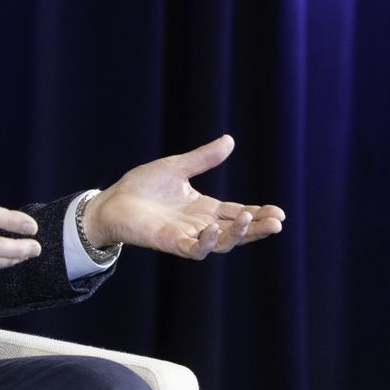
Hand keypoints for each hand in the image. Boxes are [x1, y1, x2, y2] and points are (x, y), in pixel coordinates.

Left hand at [87, 135, 285, 258]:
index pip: (238, 213)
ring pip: (221, 243)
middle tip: (278, 223)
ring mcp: (186, 235)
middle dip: (258, 228)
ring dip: (238, 234)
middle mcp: (199, 224)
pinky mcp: (170, 242)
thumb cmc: (141, 186)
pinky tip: (213, 228)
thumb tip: (229, 140)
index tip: (279, 212)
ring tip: (250, 219)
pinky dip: (205, 241)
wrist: (110, 201)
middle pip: (236, 231)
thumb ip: (203, 158)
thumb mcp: (176, 167)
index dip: (259, 213)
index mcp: (204, 208)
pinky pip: (193, 248)